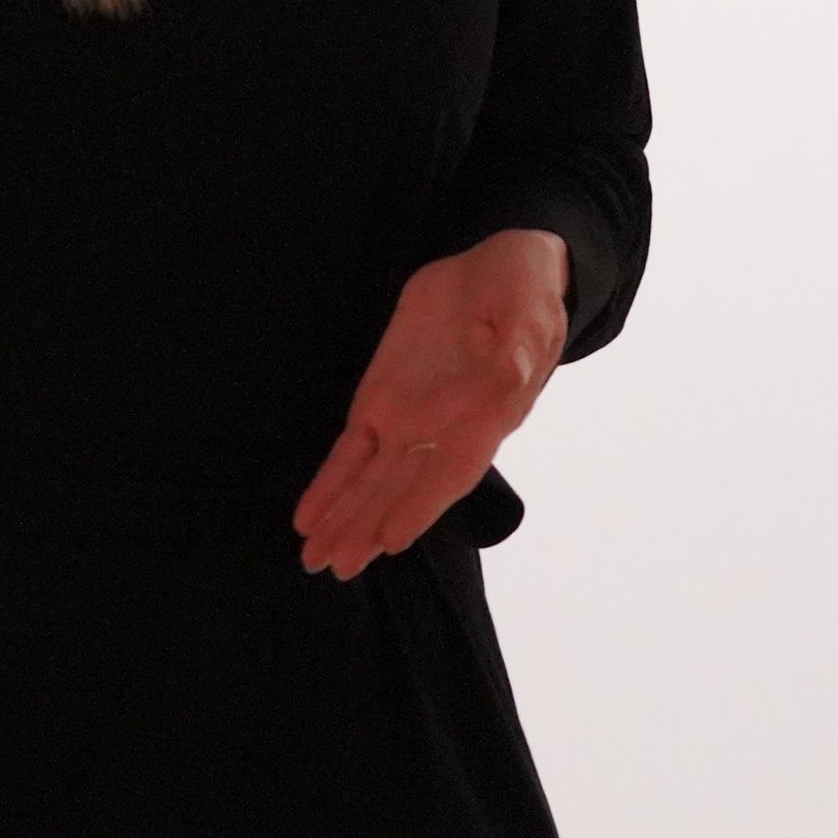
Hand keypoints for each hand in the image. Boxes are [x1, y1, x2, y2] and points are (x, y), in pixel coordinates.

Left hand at [293, 228, 571, 580]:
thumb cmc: (523, 292)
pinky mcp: (383, 400)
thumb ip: (520, 345)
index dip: (421, 505)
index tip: (391, 540)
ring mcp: (411, 419)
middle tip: (337, 566)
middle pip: (403, 488)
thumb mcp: (528, 309)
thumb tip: (513, 370)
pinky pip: (351, 449)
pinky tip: (309, 516)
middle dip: (370, 527)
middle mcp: (445, 430)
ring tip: (315, 558)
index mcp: (487, 414)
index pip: (451, 468)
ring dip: (345, 519)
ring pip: (372, 480)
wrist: (498, 271)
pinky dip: (330, 483)